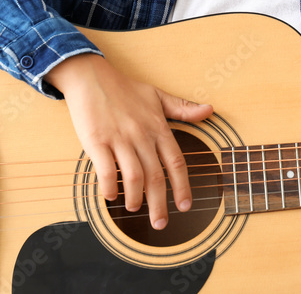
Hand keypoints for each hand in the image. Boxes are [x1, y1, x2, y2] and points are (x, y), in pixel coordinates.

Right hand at [45, 53, 213, 229]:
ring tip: (134, 208)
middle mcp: (141, 135)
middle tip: (160, 223)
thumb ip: (183, 108)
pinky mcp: (97, 140)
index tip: (185, 205)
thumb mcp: (157, 95)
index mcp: (158, 127)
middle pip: (156, 176)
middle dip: (160, 204)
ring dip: (135, 198)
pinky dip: (109, 187)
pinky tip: (110, 196)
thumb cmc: (124, 88)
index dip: (183, 186)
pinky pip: (105, 170)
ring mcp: (119, 138)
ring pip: (133, 177)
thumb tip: (210, 110)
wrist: (91, 76)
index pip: (176, 162)